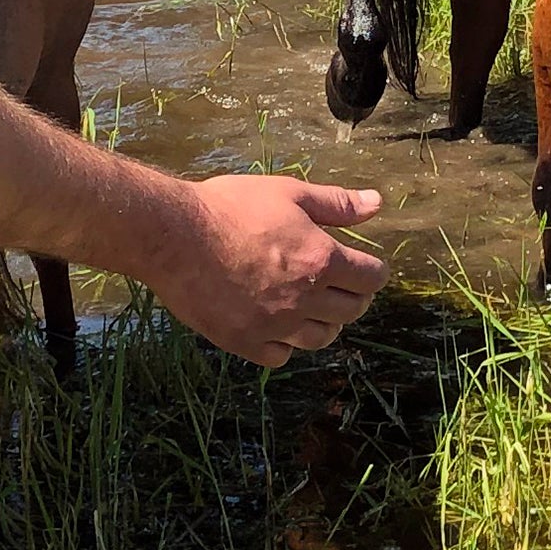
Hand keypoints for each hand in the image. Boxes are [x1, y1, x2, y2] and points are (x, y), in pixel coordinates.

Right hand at [152, 177, 387, 366]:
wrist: (174, 236)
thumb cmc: (230, 207)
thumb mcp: (288, 193)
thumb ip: (336, 203)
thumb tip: (377, 203)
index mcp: (321, 260)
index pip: (371, 278)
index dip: (372, 271)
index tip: (364, 266)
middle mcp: (305, 299)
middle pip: (351, 311)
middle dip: (353, 296)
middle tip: (338, 283)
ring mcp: (275, 326)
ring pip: (321, 339)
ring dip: (324, 322)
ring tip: (310, 304)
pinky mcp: (245, 342)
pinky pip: (281, 356)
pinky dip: (286, 343)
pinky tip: (276, 324)